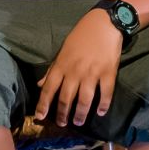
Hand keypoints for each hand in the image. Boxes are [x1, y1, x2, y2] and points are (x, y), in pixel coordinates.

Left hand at [35, 9, 123, 126]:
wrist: (103, 25)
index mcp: (61, 66)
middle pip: (66, 98)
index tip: (39, 116)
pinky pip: (106, 93)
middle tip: (61, 124)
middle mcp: (75, 72)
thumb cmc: (80, 37)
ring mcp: (92, 73)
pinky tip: (100, 112)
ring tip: (78, 122)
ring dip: (80, 113)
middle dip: (62, 113)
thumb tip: (40, 85)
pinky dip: (103, 104)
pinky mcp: (108, 72)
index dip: (43, 104)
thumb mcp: (62, 52)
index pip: (49, 88)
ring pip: (84, 99)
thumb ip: (52, 70)